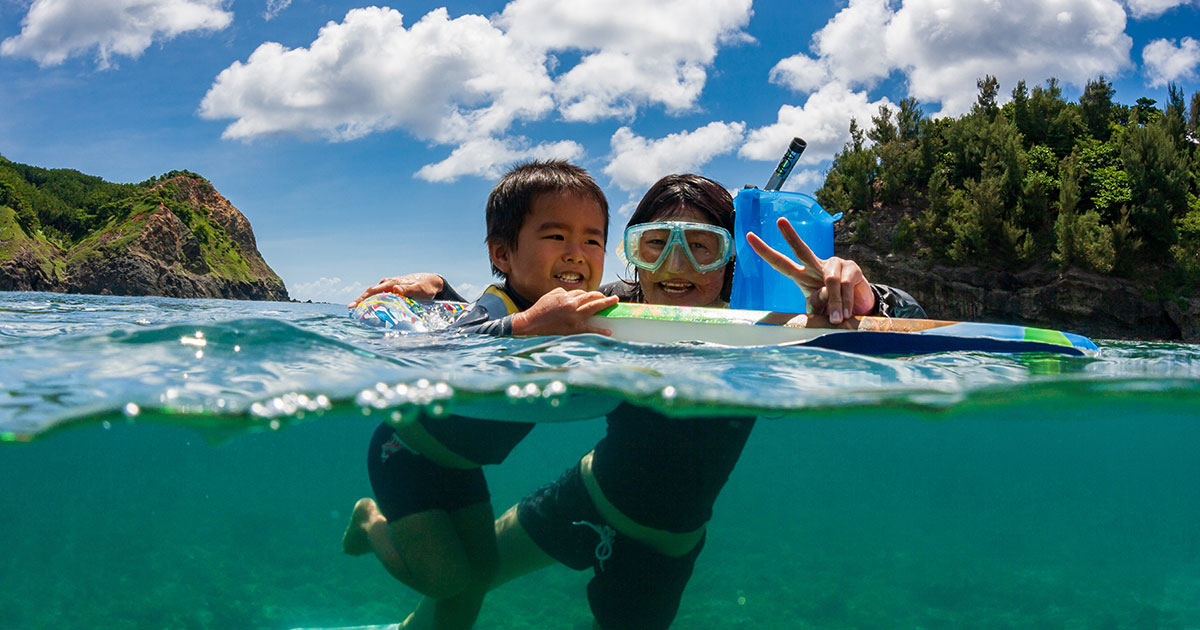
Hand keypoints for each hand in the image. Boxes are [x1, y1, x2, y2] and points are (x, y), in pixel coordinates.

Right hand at [348, 273, 444, 306]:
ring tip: (357, 311)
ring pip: (374, 293)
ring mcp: (390, 286)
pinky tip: (371, 309)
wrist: (431, 281)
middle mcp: (389, 283)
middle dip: (360, 300)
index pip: (374, 291)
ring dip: (366, 301)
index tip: (353, 306)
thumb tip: (395, 288)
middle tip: (351, 308)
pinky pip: (380, 295)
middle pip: (371, 292)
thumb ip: (408, 290)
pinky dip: (374, 301)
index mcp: (392, 283)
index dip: (362, 298)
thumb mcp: (419, 290)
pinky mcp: (392, 290)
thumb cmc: (426, 287)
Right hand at [512, 288, 618, 335]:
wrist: (531, 324)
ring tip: (614, 302)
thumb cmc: (540, 309)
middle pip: (591, 297)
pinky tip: (609, 331)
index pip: (581, 293)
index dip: (589, 294)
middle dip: (603, 296)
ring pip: (592, 308)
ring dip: (605, 304)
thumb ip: (563, 293)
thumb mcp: (551, 295)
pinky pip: (589, 329)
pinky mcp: (573, 328)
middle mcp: (571, 305)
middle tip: (613, 298)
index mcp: (566, 296)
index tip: (595, 296)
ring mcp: (573, 317)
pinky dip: (600, 330)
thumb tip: (572, 294)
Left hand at [746, 217, 875, 324]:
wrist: (858, 310)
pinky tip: (848, 312)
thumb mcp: (818, 310)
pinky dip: (846, 302)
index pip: (780, 263)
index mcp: (802, 275)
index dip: (765, 251)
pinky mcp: (853, 268)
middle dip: (790, 235)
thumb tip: (825, 291)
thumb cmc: (832, 309)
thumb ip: (816, 303)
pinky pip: (846, 285)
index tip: (749, 237)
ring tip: (838, 319)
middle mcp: (816, 265)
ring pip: (831, 281)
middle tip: (780, 221)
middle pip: (801, 249)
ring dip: (835, 303)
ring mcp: (835, 264)